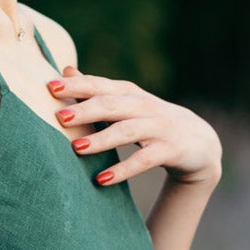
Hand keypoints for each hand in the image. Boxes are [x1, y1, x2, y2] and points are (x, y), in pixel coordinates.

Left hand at [48, 65, 221, 189]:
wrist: (200, 143)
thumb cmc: (152, 122)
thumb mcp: (126, 104)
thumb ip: (97, 91)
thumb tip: (67, 70)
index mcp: (129, 94)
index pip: (100, 86)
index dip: (77, 85)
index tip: (49, 86)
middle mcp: (144, 106)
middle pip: (112, 105)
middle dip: (85, 109)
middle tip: (59, 117)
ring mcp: (159, 127)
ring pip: (128, 131)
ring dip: (102, 139)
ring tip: (76, 148)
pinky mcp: (170, 150)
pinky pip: (144, 160)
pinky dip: (123, 170)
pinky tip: (102, 179)